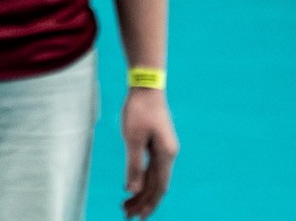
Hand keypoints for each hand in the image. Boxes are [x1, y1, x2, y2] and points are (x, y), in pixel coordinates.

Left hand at [120, 87, 177, 217]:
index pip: (159, 187)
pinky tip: (133, 186)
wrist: (146, 86)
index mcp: (165, 154)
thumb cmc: (139, 110)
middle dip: (144, 202)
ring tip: (127, 206)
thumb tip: (132, 190)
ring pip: (155, 178)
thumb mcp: (133, 138)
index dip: (149, 204)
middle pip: (158, 185)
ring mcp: (164, 149)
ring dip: (142, 193)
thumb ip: (134, 165)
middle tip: (128, 216)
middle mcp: (168, 154)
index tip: (138, 218)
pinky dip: (143, 180)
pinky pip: (152, 168)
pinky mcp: (158, 144)